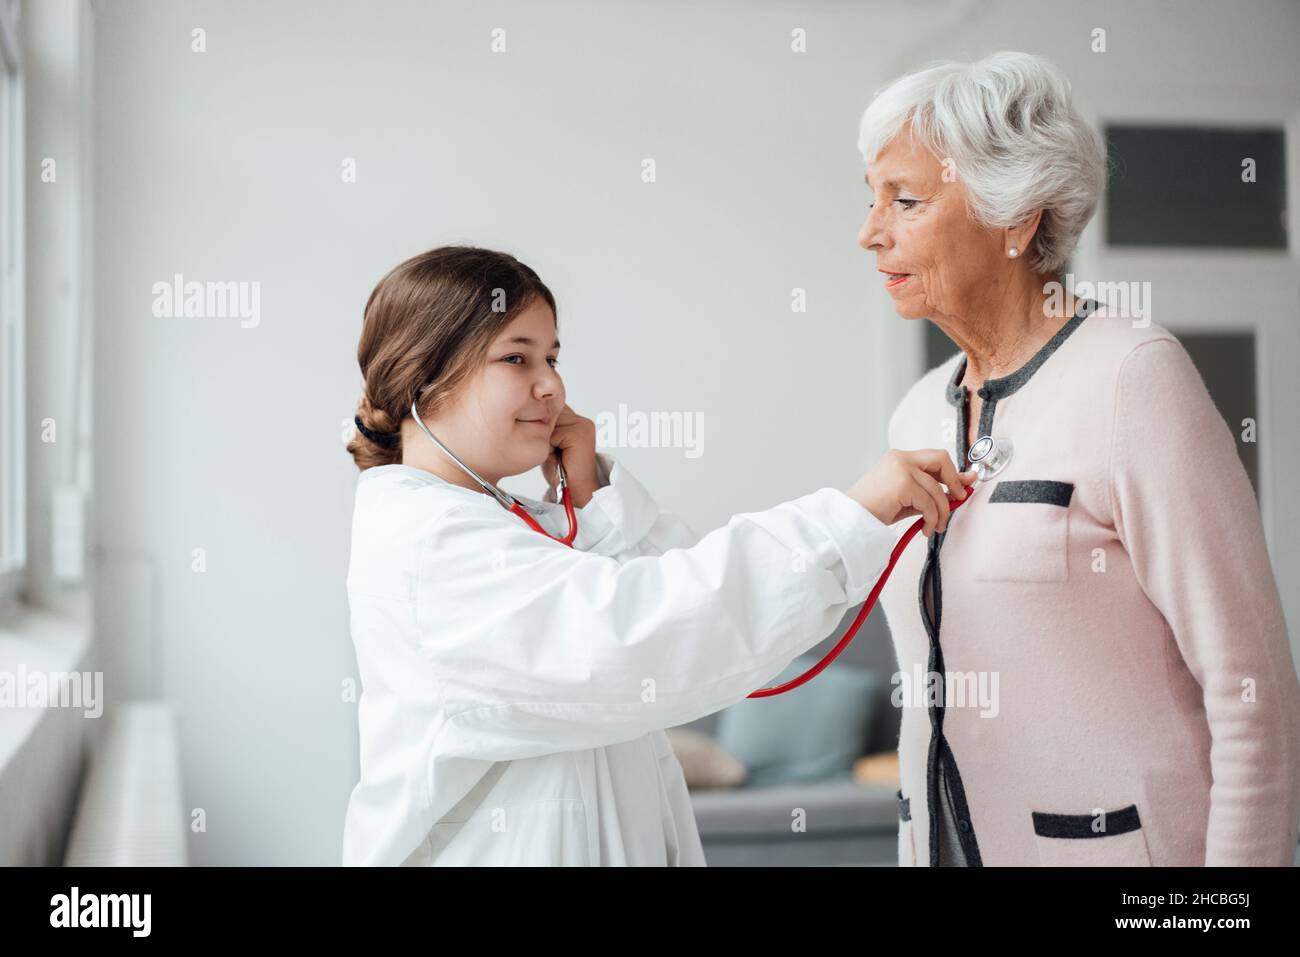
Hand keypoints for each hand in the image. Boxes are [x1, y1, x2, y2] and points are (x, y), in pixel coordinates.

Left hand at [541, 404, 601, 506]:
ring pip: (548, 421)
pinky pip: (552, 432)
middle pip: (547, 412)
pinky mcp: (579, 434)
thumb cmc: (560, 472)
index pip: (547, 408)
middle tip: (549, 451)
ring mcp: (582, 425)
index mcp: (574, 420)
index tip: (543, 443)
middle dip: (541, 430)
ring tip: (553, 454)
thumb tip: (526, 416)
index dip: (538, 424)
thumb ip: (543, 429)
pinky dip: (548, 445)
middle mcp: (581, 420)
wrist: (576, 492)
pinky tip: (555, 456)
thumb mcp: (547, 445)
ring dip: (545, 438)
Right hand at [845, 449, 976, 537]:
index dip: (953, 472)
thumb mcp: (907, 499)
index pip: (935, 458)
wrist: (850, 520)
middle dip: (954, 481)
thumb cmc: (874, 511)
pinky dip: (932, 518)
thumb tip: (960, 489)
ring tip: (934, 526)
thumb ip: (931, 491)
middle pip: (941, 459)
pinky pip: (929, 502)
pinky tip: (924, 528)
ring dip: (941, 512)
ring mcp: (901, 469)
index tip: (966, 483)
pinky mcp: (902, 483)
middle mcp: (901, 458)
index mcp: (899, 458)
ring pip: (937, 489)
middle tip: (958, 500)